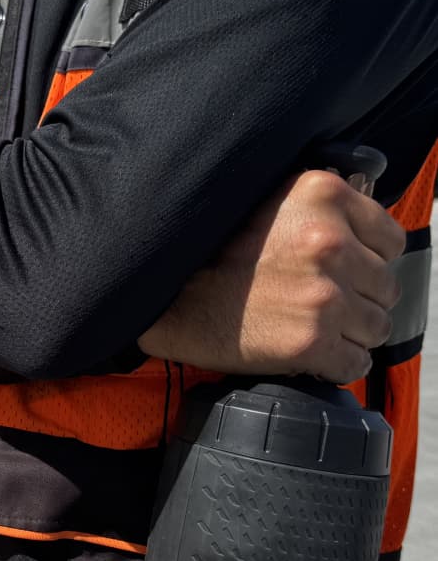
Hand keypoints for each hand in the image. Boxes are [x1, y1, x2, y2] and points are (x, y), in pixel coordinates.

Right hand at [138, 171, 405, 384]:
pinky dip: (338, 364)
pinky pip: (356, 363)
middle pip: (386, 286)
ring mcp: (324, 296)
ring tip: (316, 327)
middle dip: (361, 298)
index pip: (391, 238)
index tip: (348, 269)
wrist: (170, 296)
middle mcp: (330, 242)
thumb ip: (324, 209)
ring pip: (377, 327)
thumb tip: (366, 232)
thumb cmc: (215, 251)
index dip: (370, 259)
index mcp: (324, 196)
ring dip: (352, 333)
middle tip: (323, 301)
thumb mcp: (272, 201)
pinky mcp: (311, 343)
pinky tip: (312, 352)